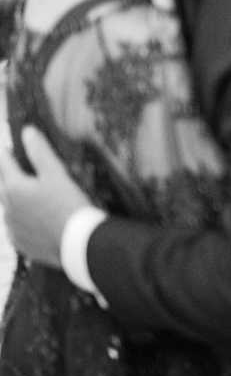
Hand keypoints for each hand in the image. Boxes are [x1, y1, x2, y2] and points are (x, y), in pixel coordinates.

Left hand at [0, 127, 92, 267]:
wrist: (77, 243)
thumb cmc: (68, 205)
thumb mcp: (57, 174)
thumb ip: (40, 152)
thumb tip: (27, 132)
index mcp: (14, 188)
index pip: (5, 165)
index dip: (4, 155)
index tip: (3, 149)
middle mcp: (7, 208)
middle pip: (3, 188)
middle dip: (6, 178)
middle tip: (12, 173)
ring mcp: (12, 227)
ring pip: (9, 209)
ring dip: (15, 202)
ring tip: (27, 198)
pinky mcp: (20, 243)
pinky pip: (17, 228)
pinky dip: (23, 222)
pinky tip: (35, 221)